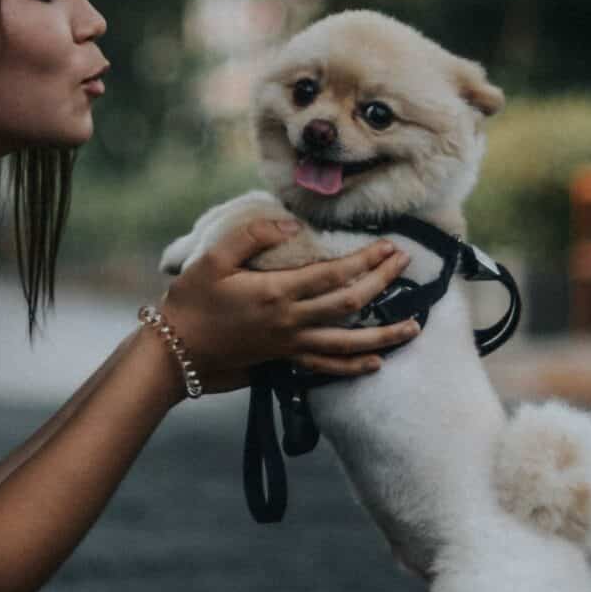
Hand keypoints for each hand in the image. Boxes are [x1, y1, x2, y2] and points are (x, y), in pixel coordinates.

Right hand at [151, 217, 421, 393]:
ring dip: (384, 334)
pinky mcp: (284, 360)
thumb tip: (289, 224)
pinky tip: (376, 362)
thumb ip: (252, 236)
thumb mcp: (212, 259)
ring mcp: (290, 344)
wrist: (176, 351)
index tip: (388, 245)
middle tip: (405, 264)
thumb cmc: (191, 301)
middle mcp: (290, 321)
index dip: (365, 260)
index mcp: (276, 292)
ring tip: (414, 326)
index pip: (334, 274)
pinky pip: (327, 367)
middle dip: (383, 283)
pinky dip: (354, 366)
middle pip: (350, 304)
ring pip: (348, 342)